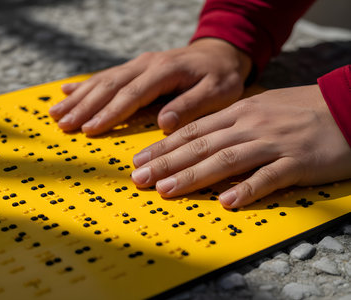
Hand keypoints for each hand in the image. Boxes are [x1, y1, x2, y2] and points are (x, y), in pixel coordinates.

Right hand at [49, 38, 250, 134]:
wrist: (220, 53)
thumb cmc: (221, 76)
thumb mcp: (218, 92)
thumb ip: (190, 106)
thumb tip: (163, 124)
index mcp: (164, 72)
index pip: (131, 94)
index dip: (109, 113)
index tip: (89, 130)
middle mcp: (146, 65)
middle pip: (109, 87)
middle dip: (84, 107)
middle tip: (63, 125)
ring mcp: (138, 64)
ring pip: (102, 81)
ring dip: (78, 98)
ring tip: (56, 113)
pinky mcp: (135, 68)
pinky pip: (105, 76)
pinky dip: (84, 85)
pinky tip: (66, 91)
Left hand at [131, 85, 350, 208]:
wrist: (347, 106)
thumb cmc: (300, 110)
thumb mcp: (260, 108)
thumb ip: (230, 124)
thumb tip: (198, 141)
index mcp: (239, 113)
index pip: (193, 131)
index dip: (164, 147)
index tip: (140, 161)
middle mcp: (250, 126)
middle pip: (201, 146)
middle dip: (166, 163)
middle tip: (140, 179)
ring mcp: (273, 143)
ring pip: (226, 160)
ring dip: (193, 176)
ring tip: (167, 191)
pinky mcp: (297, 162)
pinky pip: (269, 177)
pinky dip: (247, 189)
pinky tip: (227, 202)